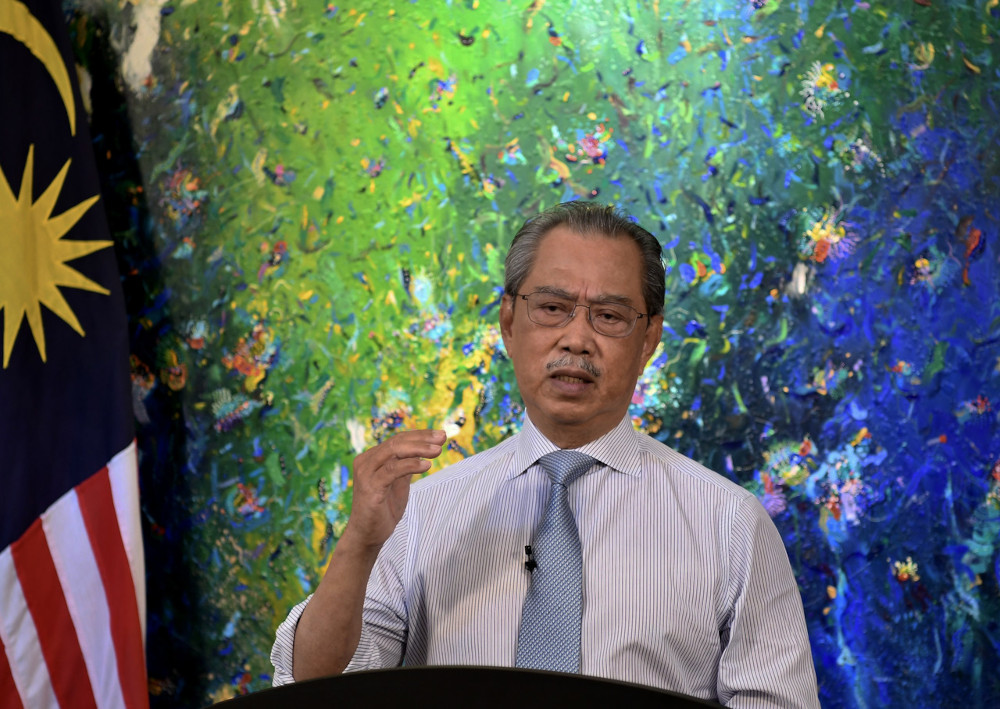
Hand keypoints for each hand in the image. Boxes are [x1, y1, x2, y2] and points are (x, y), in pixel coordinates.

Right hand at [341, 429, 445, 550]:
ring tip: (438, 450)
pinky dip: (411, 465)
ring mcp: (366, 473)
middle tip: (442, 438)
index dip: (420, 435)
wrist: (368, 535)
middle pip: (397, 441)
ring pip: (394, 451)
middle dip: (422, 438)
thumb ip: (406, 466)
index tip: (440, 435)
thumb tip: (424, 450)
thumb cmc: (383, 509)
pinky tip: (426, 465)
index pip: (398, 439)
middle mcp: (366, 461)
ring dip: (419, 448)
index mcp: (372, 458)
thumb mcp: (398, 483)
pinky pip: (392, 470)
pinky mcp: (370, 487)